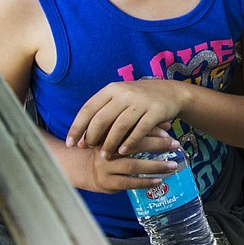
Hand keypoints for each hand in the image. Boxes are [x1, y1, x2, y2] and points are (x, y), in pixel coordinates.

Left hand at [67, 79, 187, 155]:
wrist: (172, 92)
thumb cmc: (140, 98)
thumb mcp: (120, 97)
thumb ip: (103, 111)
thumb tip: (82, 134)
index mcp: (111, 89)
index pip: (88, 109)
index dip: (77, 127)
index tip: (71, 143)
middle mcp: (124, 93)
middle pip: (102, 118)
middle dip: (92, 137)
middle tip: (88, 150)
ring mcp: (141, 102)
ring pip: (120, 126)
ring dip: (110, 143)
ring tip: (105, 155)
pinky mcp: (156, 111)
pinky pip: (140, 130)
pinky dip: (130, 142)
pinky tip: (123, 151)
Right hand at [82, 129, 180, 193]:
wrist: (87, 170)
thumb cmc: (113, 150)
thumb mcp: (123, 138)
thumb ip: (144, 130)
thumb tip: (168, 125)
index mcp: (108, 134)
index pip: (131, 129)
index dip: (150, 130)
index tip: (168, 131)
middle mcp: (104, 149)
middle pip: (133, 146)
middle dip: (157, 145)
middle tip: (175, 145)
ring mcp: (103, 167)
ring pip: (132, 166)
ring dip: (155, 166)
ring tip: (172, 165)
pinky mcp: (106, 182)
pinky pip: (128, 183)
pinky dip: (145, 182)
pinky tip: (159, 180)